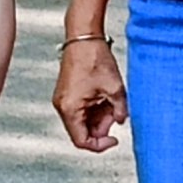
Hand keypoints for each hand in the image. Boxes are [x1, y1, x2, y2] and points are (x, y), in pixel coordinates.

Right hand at [52, 31, 126, 151]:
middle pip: (82, 131)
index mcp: (70, 109)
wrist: (83, 37)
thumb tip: (120, 121)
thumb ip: (120, 110)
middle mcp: (62, 107)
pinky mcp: (67, 93)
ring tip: (112, 99)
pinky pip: (81, 109)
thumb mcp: (115, 88)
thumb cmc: (94, 59)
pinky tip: (105, 95)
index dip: (100, 145)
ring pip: (83, 120)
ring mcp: (63, 100)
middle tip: (117, 113)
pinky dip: (95, 107)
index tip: (114, 139)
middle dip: (102, 126)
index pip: (82, 141)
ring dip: (100, 116)